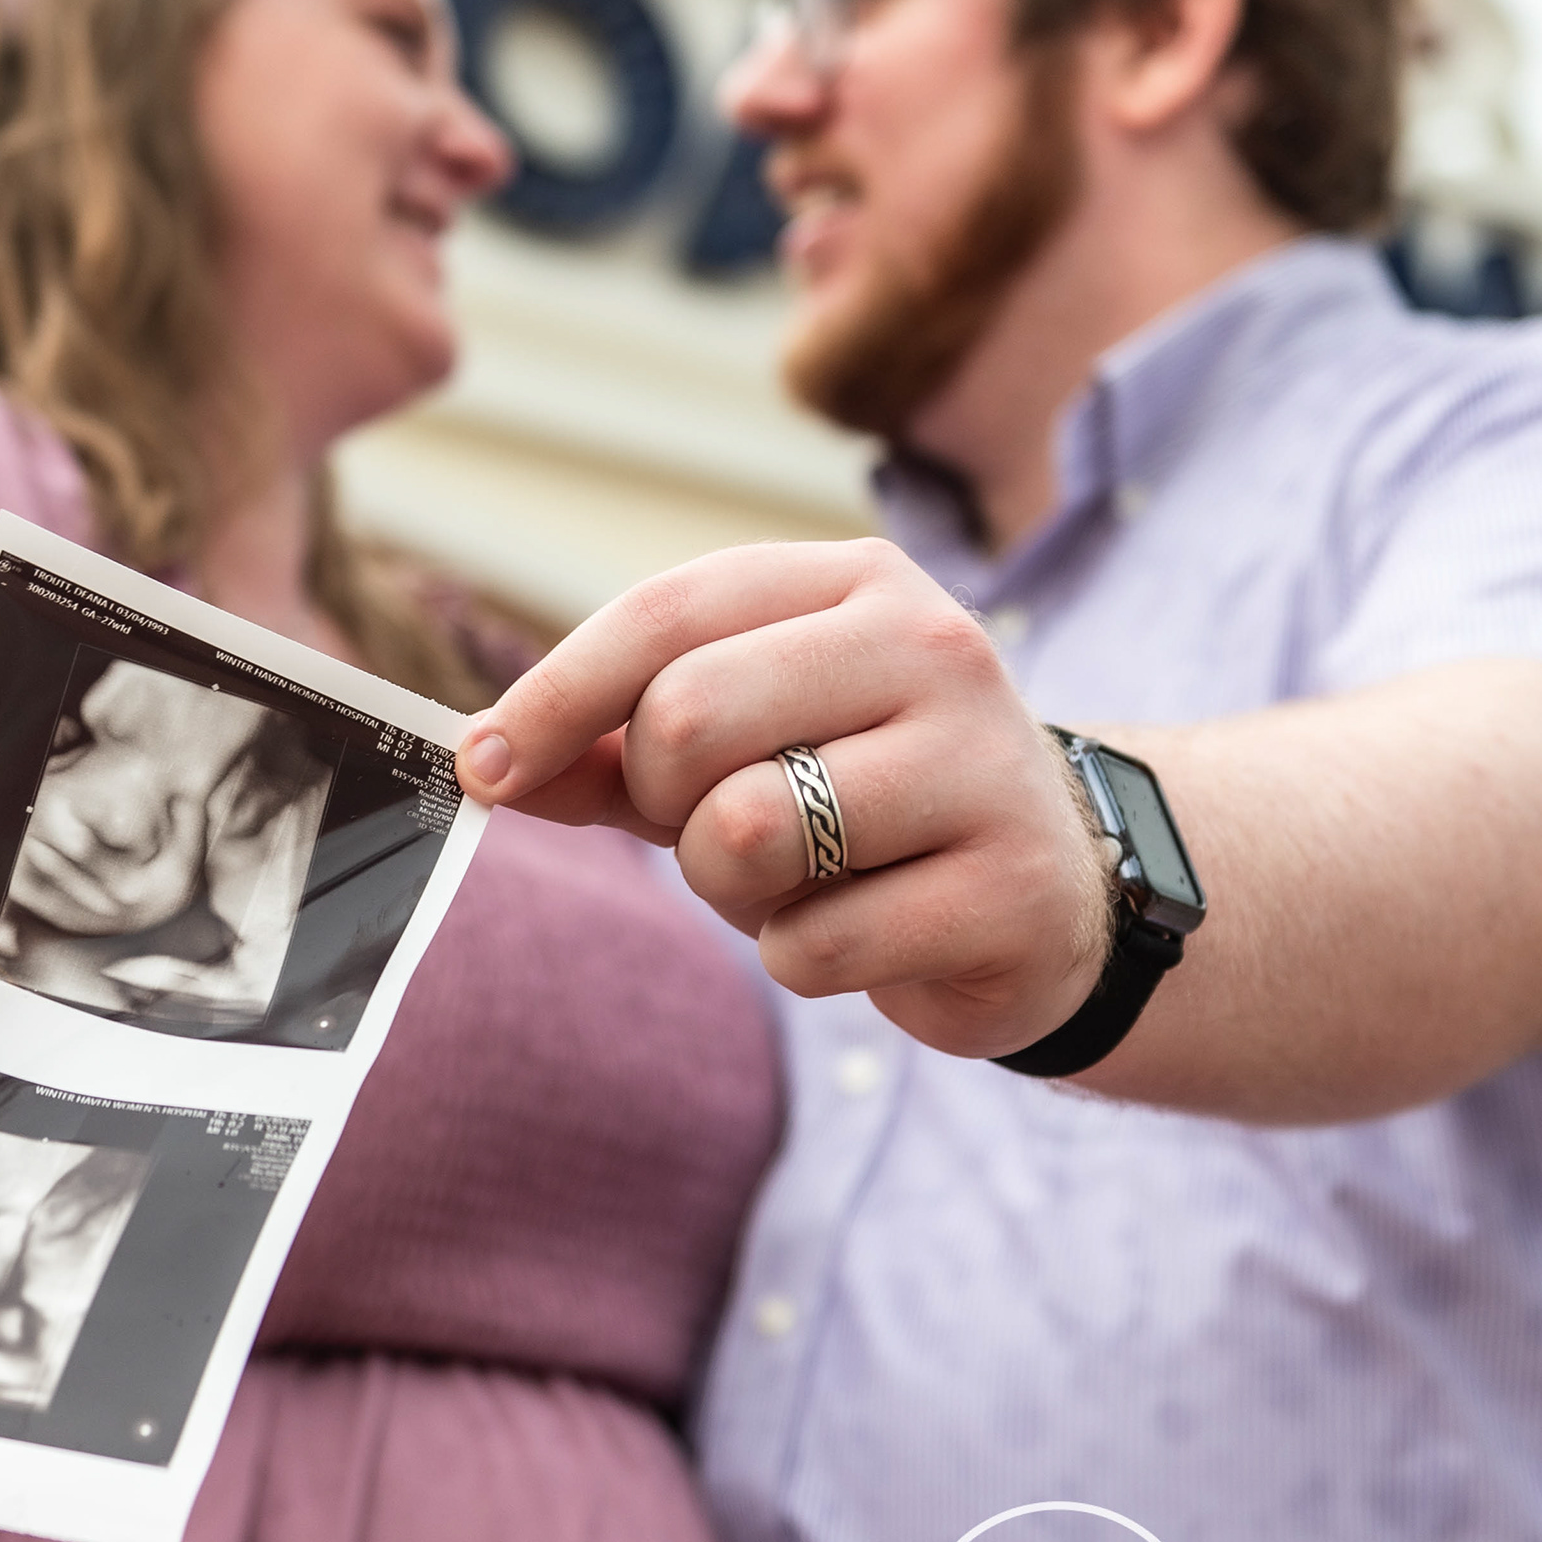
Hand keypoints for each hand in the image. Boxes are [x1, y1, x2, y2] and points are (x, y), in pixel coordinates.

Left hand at [459, 540, 1115, 1058]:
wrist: (1059, 892)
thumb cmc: (866, 804)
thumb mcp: (747, 744)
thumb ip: (617, 743)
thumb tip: (486, 760)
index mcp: (857, 583)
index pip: (667, 614)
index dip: (553, 694)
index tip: (481, 767)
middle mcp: (932, 647)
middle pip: (688, 718)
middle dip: (664, 802)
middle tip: (714, 828)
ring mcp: (981, 765)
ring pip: (744, 833)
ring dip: (729, 888)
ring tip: (799, 880)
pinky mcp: (1006, 889)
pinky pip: (813, 945)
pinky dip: (804, 958)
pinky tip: (867, 931)